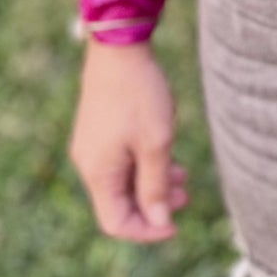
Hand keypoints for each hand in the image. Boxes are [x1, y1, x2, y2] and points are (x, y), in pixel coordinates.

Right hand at [68, 40, 190, 241]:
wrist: (119, 46)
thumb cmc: (139, 94)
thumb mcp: (156, 143)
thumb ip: (156, 186)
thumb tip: (159, 221)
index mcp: (98, 173)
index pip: (116, 223)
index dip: (147, 230)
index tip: (176, 224)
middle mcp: (89, 164)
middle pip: (119, 204)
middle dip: (154, 206)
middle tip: (187, 196)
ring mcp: (92, 146)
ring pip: (123, 181)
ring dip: (152, 184)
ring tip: (184, 177)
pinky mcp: (99, 131)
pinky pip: (121, 161)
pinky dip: (144, 165)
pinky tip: (168, 157)